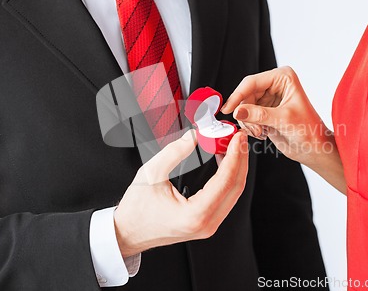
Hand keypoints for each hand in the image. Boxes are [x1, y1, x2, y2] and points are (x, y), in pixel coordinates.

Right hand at [114, 130, 248, 256]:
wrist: (128, 233)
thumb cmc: (136, 209)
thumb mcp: (151, 173)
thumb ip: (175, 152)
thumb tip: (195, 135)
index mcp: (195, 215)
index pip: (225, 181)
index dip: (234, 156)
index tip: (237, 138)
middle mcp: (206, 224)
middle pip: (235, 187)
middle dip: (240, 159)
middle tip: (239, 138)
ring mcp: (209, 226)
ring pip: (233, 193)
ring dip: (236, 168)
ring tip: (232, 146)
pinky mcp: (207, 223)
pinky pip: (225, 198)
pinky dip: (228, 178)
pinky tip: (224, 161)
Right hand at [221, 67, 345, 192]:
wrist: (314, 148)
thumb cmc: (309, 131)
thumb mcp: (283, 120)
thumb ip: (259, 115)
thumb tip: (238, 111)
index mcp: (283, 78)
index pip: (252, 82)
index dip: (238, 96)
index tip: (228, 109)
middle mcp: (275, 85)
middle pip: (245, 95)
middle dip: (245, 114)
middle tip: (254, 128)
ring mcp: (269, 98)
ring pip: (243, 107)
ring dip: (248, 122)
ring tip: (261, 132)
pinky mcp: (264, 111)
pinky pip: (246, 116)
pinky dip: (250, 126)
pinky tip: (262, 133)